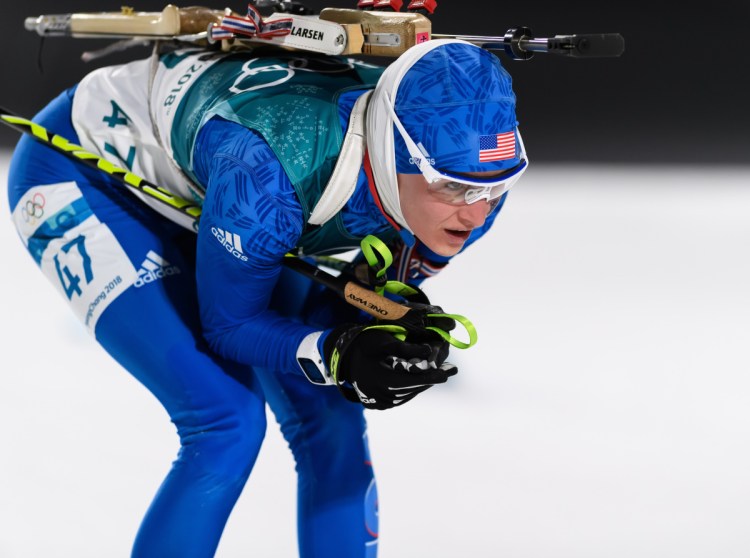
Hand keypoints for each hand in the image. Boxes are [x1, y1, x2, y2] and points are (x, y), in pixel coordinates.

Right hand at [323, 324, 456, 409]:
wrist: (343, 359)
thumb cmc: (364, 346)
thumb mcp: (384, 341)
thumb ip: (406, 348)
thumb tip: (428, 351)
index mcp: (382, 380)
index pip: (412, 381)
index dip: (431, 377)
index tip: (447, 373)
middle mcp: (382, 396)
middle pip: (414, 389)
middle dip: (431, 379)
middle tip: (450, 370)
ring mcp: (380, 403)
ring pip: (409, 394)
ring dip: (422, 383)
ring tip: (438, 373)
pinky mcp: (379, 405)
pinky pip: (401, 396)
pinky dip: (412, 388)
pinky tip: (420, 379)